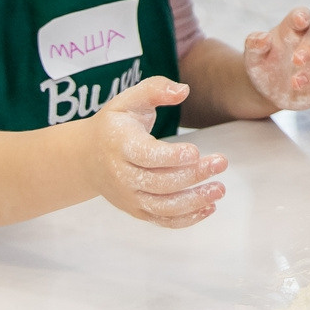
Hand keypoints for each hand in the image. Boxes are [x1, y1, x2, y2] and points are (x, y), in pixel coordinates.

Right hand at [75, 77, 226, 227]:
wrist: (87, 158)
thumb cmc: (115, 124)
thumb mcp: (129, 99)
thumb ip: (156, 89)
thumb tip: (184, 90)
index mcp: (120, 144)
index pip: (145, 155)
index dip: (169, 157)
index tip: (195, 151)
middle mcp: (122, 175)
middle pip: (159, 183)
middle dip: (193, 175)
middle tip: (221, 162)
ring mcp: (129, 196)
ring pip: (162, 206)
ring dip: (194, 201)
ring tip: (220, 189)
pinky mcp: (137, 210)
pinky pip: (162, 220)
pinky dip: (186, 219)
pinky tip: (209, 207)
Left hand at [243, 6, 309, 110]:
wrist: (268, 88)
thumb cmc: (263, 63)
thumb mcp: (253, 55)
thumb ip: (255, 44)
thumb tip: (263, 39)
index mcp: (294, 29)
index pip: (301, 16)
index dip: (301, 16)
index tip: (299, 19)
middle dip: (309, 48)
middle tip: (296, 61)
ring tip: (295, 83)